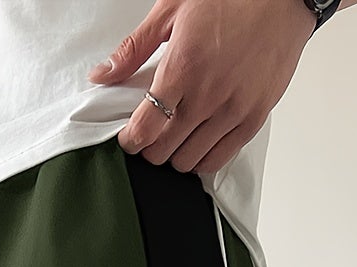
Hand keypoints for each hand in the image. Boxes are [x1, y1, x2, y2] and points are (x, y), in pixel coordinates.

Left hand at [91, 0, 315, 177]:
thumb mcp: (172, 10)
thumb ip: (134, 48)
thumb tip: (103, 75)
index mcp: (183, 67)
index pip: (145, 128)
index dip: (130, 140)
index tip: (129, 136)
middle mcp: (208, 96)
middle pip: (163, 151)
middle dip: (150, 147)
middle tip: (152, 132)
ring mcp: (232, 111)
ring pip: (189, 161)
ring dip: (176, 153)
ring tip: (176, 134)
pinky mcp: (253, 119)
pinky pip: (219, 159)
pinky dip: (203, 157)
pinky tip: (199, 140)